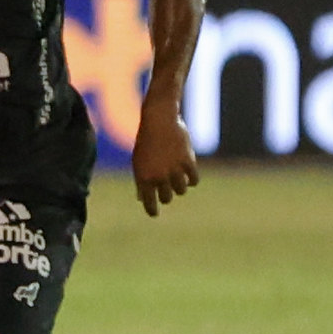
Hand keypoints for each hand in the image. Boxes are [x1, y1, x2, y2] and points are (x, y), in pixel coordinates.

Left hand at [131, 101, 198, 217]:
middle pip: (167, 198)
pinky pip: (194, 181)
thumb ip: (141, 181)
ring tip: (177, 176)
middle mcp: (158, 176)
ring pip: (181, 190)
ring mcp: (174, 170)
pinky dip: (192, 179)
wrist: (159, 119)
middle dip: (167, 194)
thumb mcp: (138, 160)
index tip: (155, 214)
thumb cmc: (146, 140)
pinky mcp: (188, 162)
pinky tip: (188, 174)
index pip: (149, 203)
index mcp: (143, 177)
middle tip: (166, 187)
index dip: (152, 210)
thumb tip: (142, 199)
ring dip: (180, 185)